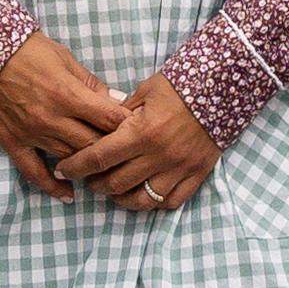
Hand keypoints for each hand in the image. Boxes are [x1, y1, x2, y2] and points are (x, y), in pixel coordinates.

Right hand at [0, 33, 130, 200]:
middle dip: (113, 149)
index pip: (109, 119)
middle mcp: (52, 119)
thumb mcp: (66, 59)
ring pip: (69, 158)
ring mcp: (32, 134)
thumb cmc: (29, 51)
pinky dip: (52, 186)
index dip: (128, 125)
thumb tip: (118, 101)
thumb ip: (92, 84)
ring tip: (105, 170)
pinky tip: (68, 195)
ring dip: (88, 165)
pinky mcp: (14, 142)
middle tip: (126, 152)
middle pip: (93, 144)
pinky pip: (34, 172)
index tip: (139, 128)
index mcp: (68, 95)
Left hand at [56, 75, 222, 213]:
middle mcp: (158, 155)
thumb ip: (121, 113)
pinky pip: (171, 201)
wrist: (225, 85)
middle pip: (116, 183)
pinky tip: (144, 195)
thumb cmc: (181, 84)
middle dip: (96, 184)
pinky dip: (154, 203)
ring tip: (114, 192)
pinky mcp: (197, 173)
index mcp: (141, 132)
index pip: (98, 157)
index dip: (76, 167)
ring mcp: (179, 168)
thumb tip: (101, 128)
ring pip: (142, 200)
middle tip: (89, 179)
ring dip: (121, 199)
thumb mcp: (145, 92)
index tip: (63, 170)